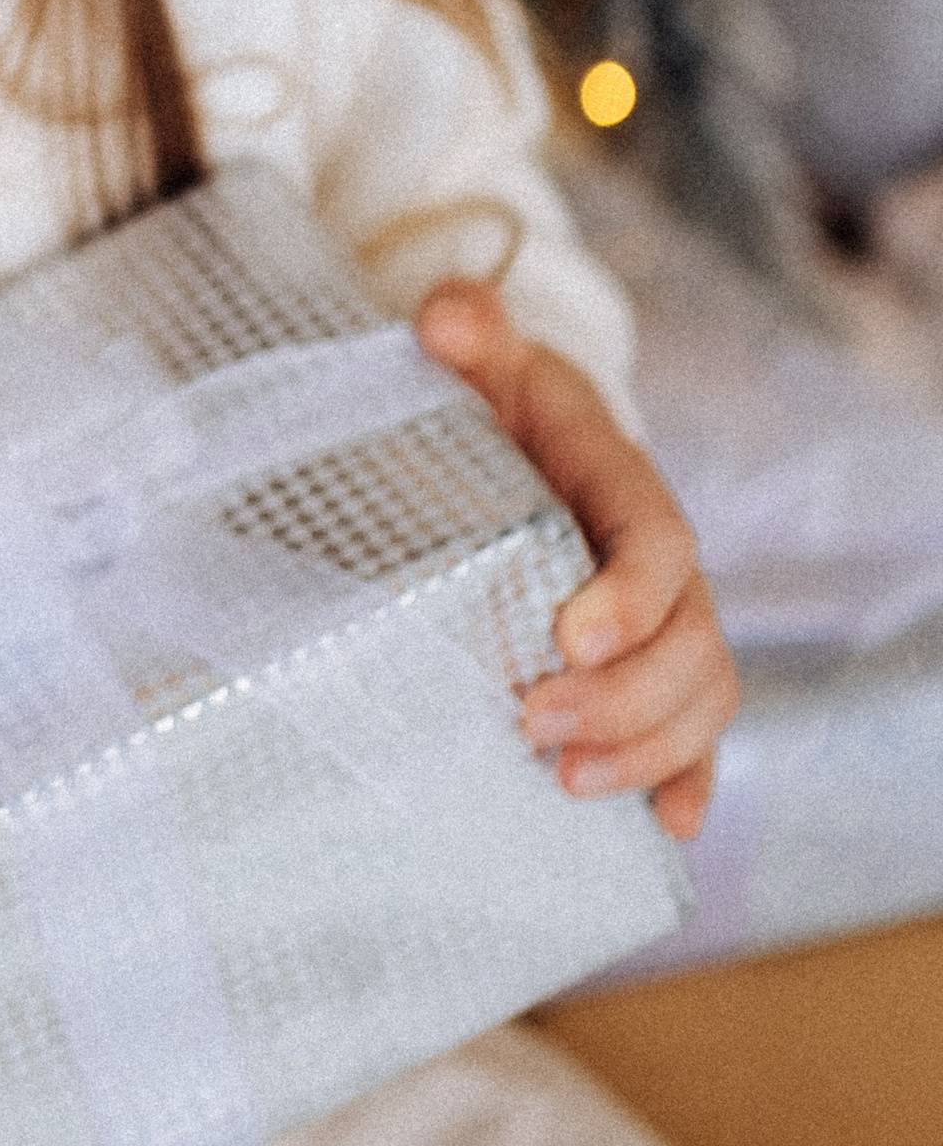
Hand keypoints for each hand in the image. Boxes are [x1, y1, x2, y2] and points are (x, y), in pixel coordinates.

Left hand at [416, 281, 734, 838]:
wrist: (530, 442)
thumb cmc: (503, 408)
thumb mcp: (485, 362)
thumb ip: (468, 334)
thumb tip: (446, 317)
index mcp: (625, 489)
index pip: (657, 543)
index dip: (628, 597)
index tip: (570, 637)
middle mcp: (664, 567)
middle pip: (688, 642)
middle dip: (624, 697)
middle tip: (533, 722)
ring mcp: (665, 627)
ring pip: (700, 699)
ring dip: (645, 749)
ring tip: (568, 783)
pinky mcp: (650, 676)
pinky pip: (695, 736)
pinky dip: (685, 781)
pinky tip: (665, 827)